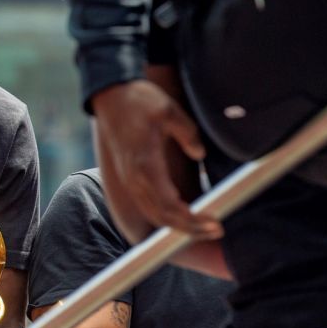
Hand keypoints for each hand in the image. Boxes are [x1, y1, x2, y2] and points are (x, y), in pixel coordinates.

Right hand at [91, 80, 221, 242]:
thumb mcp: (168, 110)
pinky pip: (148, 205)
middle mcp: (135, 179)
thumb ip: (188, 133)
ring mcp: (129, 180)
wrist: (110, 96)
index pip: (170, 206)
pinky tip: (183, 214)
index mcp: (145, 165)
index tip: (214, 222)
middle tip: (216, 230)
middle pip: (162, 217)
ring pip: (154, 214)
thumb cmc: (138, 101)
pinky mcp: (129, 177)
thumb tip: (200, 153)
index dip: (192, 220)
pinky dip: (166, 216)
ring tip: (203, 227)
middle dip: (190, 229)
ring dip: (179, 225)